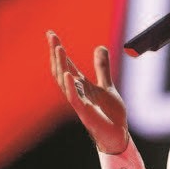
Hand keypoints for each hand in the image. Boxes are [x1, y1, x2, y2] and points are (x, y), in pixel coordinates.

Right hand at [47, 31, 128, 153]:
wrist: (118, 135)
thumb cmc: (110, 113)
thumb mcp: (107, 86)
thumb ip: (102, 68)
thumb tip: (99, 46)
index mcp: (81, 85)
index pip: (66, 64)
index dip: (58, 50)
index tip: (51, 34)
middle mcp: (77, 92)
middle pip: (61, 70)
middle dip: (56, 53)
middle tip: (51, 36)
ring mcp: (79, 102)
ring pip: (65, 82)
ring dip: (62, 65)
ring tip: (59, 48)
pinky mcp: (85, 112)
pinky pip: (75, 98)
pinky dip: (71, 86)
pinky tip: (69, 74)